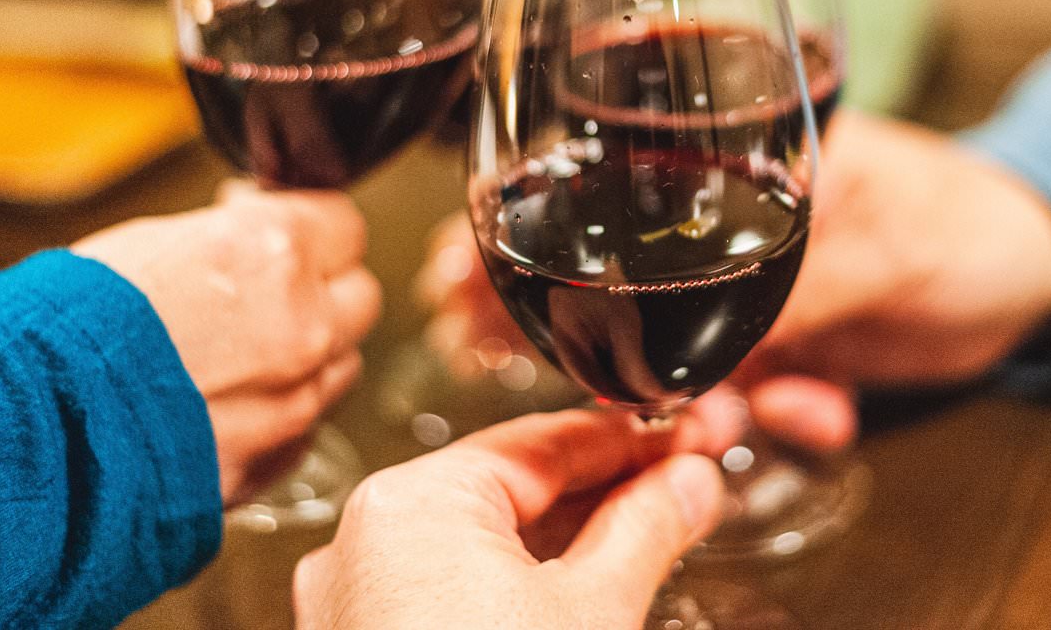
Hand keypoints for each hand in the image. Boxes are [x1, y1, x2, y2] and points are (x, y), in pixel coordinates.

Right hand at [72, 185, 381, 501]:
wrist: (19, 431)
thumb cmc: (62, 332)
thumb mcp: (150, 243)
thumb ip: (228, 236)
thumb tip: (253, 222)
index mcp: (273, 253)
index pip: (344, 225)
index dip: (315, 230)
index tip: (295, 237)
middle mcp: (302, 325)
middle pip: (359, 296)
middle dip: (323, 291)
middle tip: (273, 296)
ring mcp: (295, 399)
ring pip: (341, 364)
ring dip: (309, 356)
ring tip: (239, 357)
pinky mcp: (277, 459)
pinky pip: (308, 426)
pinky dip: (283, 415)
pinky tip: (227, 408)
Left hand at [293, 409, 724, 629]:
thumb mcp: (596, 612)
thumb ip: (648, 528)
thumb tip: (688, 483)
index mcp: (410, 505)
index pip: (545, 441)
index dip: (634, 438)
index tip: (692, 437)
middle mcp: (366, 545)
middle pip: (513, 489)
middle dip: (609, 486)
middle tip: (687, 480)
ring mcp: (358, 606)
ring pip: (485, 545)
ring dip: (573, 538)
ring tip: (654, 531)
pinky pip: (454, 592)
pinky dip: (522, 586)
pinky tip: (586, 589)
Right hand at [417, 110, 1050, 446]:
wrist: (1041, 279)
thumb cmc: (965, 217)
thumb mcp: (880, 243)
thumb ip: (795, 290)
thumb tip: (706, 353)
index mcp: (732, 152)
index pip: (602, 173)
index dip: (529, 213)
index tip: (463, 267)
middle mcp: (721, 218)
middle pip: (612, 270)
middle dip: (569, 325)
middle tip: (513, 363)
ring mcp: (752, 288)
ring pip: (670, 344)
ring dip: (679, 395)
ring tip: (719, 423)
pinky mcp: (788, 346)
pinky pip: (746, 390)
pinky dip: (772, 419)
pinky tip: (821, 422)